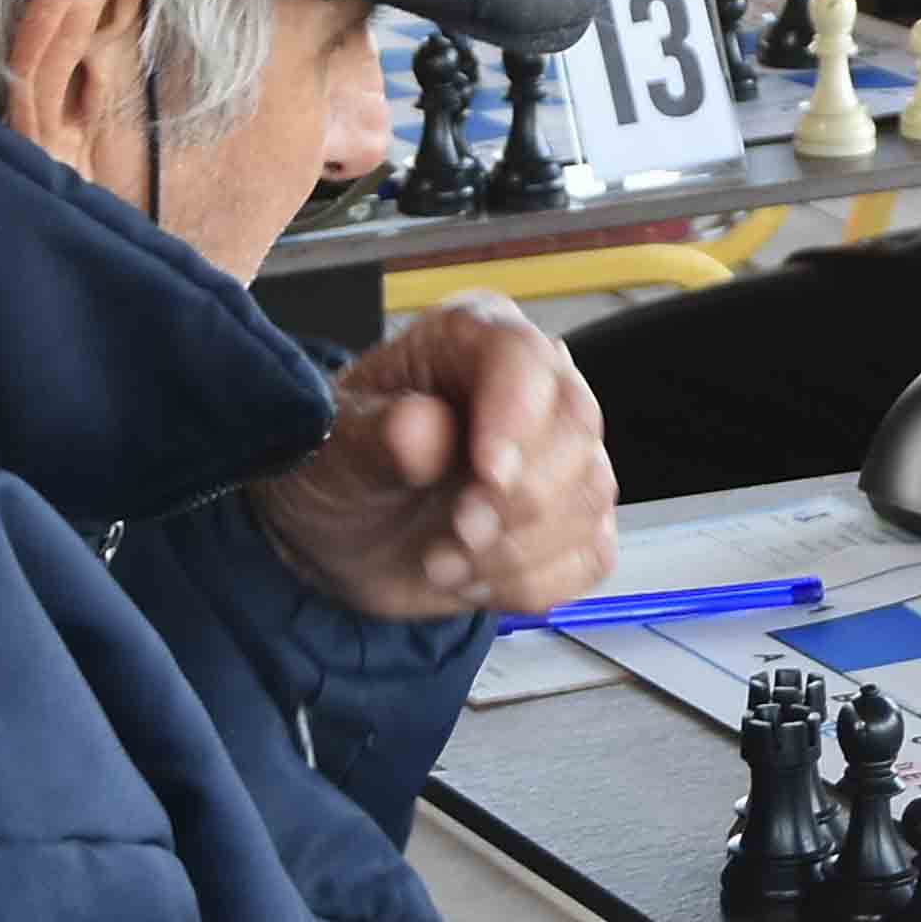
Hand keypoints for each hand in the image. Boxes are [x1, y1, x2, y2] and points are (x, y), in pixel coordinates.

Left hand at [249, 297, 619, 620]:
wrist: (342, 538)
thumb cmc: (339, 468)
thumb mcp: (332, 446)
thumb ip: (376, 434)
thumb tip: (424, 429)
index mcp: (470, 340)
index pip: (523, 357)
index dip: (517, 415)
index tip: (490, 474)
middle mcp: (532, 387)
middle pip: (577, 428)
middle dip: (519, 499)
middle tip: (457, 533)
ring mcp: (561, 457)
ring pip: (588, 497)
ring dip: (515, 549)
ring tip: (441, 561)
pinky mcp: (572, 520)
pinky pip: (588, 555)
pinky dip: (529, 581)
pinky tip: (473, 579)